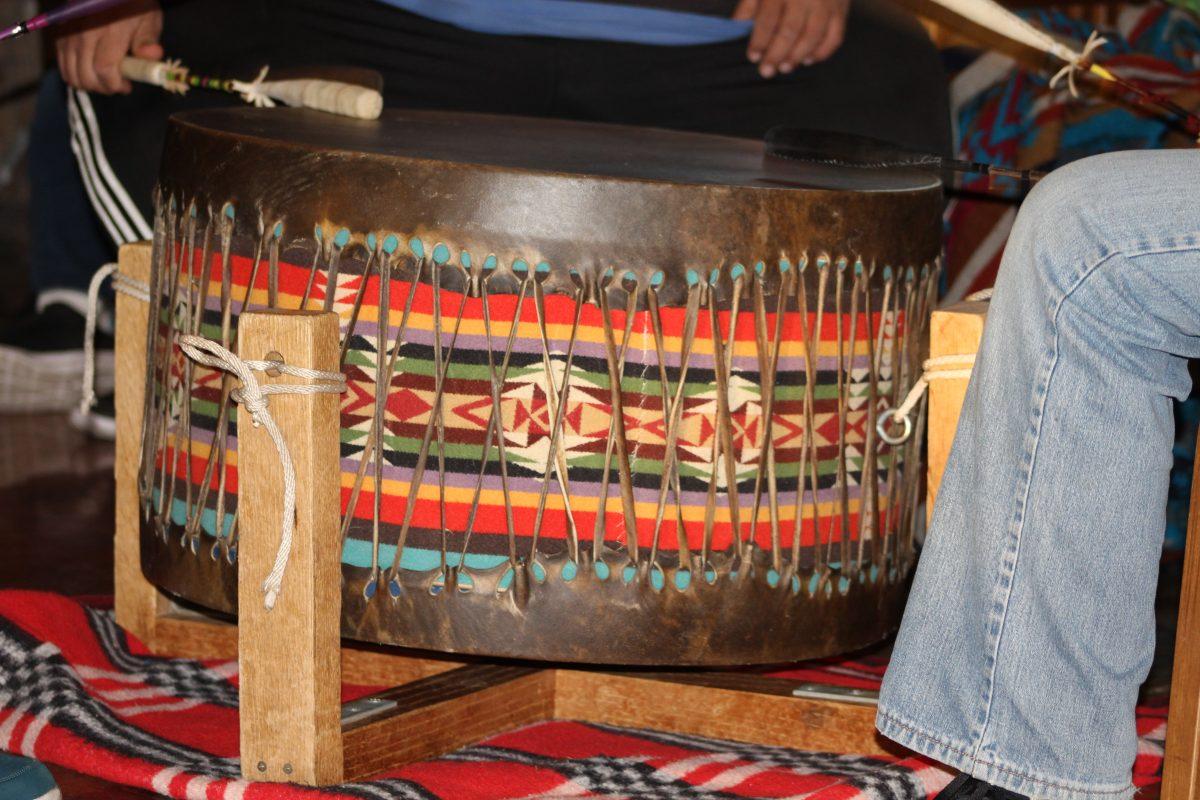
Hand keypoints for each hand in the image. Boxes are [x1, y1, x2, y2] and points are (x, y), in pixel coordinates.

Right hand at [56, 1, 162, 93]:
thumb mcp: (148, 18)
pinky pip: (62, 63)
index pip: (104, 69)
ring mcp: (69, 34)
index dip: (115, 85)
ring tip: (104, 80)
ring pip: (71, 73)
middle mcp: (85, 34)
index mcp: (109, 31)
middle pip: (86, 75)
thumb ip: (148, 40)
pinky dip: (74, 74)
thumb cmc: (131, 4)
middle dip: (103, 87)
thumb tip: (151, 56)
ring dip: (89, 84)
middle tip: (117, 85)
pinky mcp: (60, 34)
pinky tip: (90, 72)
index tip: (126, 86)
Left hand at [733, 0, 849, 77]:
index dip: (760, 40)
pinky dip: (822, 52)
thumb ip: (751, 2)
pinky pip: (835, 36)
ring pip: (812, 36)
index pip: (768, 18)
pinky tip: (809, 59)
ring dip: (797, 56)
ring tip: (785, 67)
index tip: (753, 57)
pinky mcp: (841, 9)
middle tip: (767, 71)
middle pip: (790, 30)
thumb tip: (737, 24)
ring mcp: (826, 3)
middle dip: (776, 54)